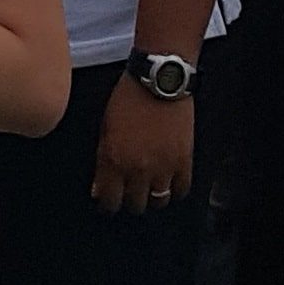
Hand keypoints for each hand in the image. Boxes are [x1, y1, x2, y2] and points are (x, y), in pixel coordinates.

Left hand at [87, 74, 193, 213]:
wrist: (160, 79)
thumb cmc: (128, 97)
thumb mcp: (105, 127)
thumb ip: (102, 160)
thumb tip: (98, 189)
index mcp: (114, 160)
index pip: (109, 202)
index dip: (107, 205)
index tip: (108, 201)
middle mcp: (138, 169)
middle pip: (134, 205)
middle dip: (129, 201)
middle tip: (128, 192)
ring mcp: (164, 167)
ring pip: (158, 202)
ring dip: (152, 198)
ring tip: (149, 188)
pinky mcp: (184, 160)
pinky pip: (182, 190)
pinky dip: (175, 190)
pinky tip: (169, 183)